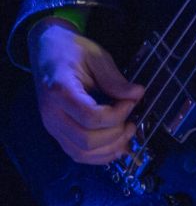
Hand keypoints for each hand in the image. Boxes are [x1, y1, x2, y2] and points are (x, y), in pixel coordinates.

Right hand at [28, 18, 143, 164]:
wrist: (46, 49)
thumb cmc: (71, 49)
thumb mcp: (96, 56)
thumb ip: (115, 79)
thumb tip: (138, 95)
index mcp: (60, 90)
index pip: (90, 117)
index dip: (117, 114)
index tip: (132, 102)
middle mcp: (52, 114)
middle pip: (86, 140)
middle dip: (115, 135)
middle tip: (133, 121)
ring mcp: (52, 127)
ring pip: (81, 153)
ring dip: (109, 149)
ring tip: (128, 133)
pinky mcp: (56, 133)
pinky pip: (77, 153)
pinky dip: (98, 155)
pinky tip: (116, 145)